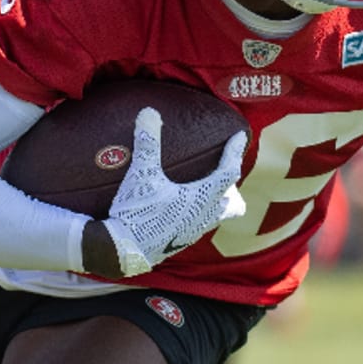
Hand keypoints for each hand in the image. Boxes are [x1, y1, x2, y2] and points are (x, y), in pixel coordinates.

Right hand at [102, 107, 247, 276]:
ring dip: (215, 203)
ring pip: (215, 217)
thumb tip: (149, 112)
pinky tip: (181, 210)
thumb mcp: (142, 175)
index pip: (229, 171)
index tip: (241, 137)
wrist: (122, 251)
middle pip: (232, 204)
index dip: (234, 152)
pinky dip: (197, 214)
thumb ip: (147, 143)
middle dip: (231, 188)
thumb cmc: (137, 212)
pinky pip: (198, 226)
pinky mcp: (179, 243)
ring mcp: (192, 233)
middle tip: (225, 171)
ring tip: (205, 191)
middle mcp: (204, 217)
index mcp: (202, 198)